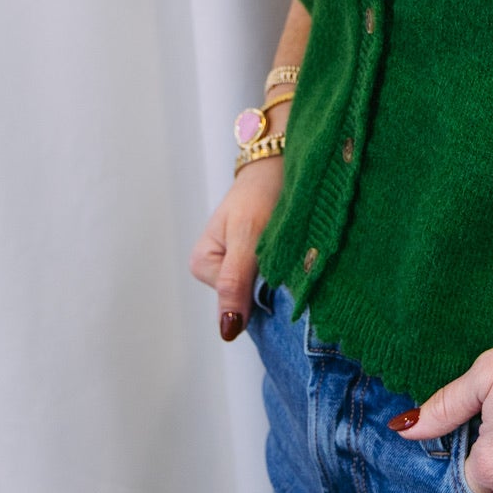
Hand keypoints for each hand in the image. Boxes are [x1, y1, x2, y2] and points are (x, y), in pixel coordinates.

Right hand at [188, 157, 283, 340]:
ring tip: (288, 246)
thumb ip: (235, 283)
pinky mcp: (253, 258)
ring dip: (280, 275)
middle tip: (286, 252)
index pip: (238, 303)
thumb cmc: (261, 192)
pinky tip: (291, 250)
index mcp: (201, 265)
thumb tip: (226, 330)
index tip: (278, 262)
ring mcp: (234, 264)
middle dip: (272, 283)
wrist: (279, 162)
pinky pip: (269, 277)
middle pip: (249, 298)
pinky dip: (284, 268)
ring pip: (262, 289)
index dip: (263, 289)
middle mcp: (214, 269)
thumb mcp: (247, 238)